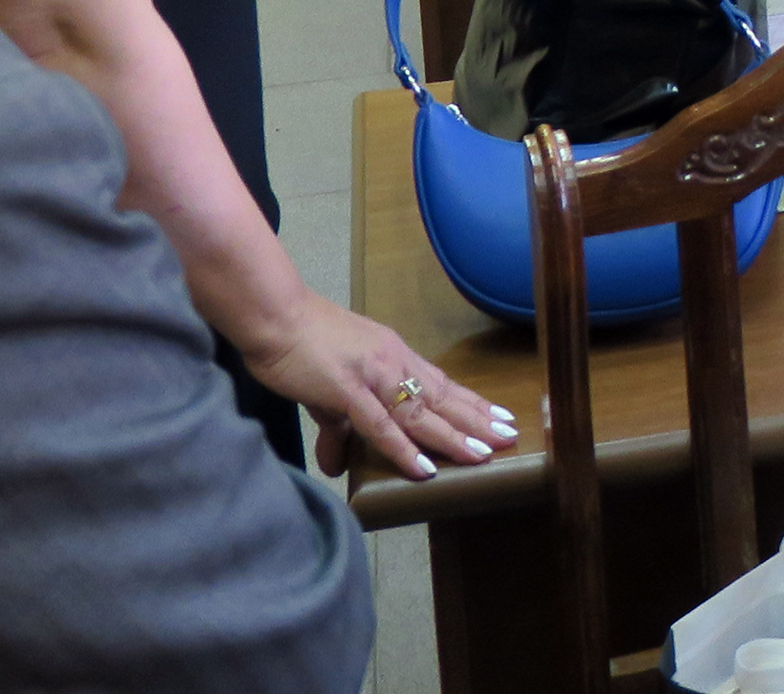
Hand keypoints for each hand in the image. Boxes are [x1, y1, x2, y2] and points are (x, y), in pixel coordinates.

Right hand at [244, 290, 517, 479]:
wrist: (272, 315)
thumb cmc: (298, 343)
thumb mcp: (327, 387)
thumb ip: (337, 425)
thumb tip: (336, 463)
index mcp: (393, 355)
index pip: (441, 383)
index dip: (471, 402)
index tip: (500, 416)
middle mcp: (392, 362)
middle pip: (443, 396)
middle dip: (477, 419)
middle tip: (511, 436)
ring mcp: (372, 374)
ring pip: (422, 411)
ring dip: (454, 435)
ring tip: (483, 454)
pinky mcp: (347, 389)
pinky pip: (381, 424)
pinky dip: (405, 447)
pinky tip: (425, 467)